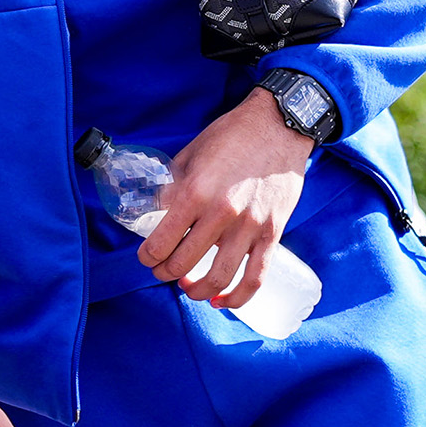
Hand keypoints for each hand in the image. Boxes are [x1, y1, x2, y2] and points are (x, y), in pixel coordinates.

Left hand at [141, 89, 312, 311]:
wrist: (279, 125)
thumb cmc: (232, 136)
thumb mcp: (191, 154)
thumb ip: (172, 186)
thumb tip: (153, 210)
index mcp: (196, 192)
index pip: (161, 242)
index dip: (147, 257)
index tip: (146, 258)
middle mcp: (222, 214)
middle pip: (184, 264)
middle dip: (166, 273)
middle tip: (162, 272)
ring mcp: (250, 227)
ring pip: (218, 278)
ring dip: (197, 291)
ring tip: (188, 288)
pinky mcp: (272, 233)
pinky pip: (255, 278)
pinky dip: (237, 297)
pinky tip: (222, 301)